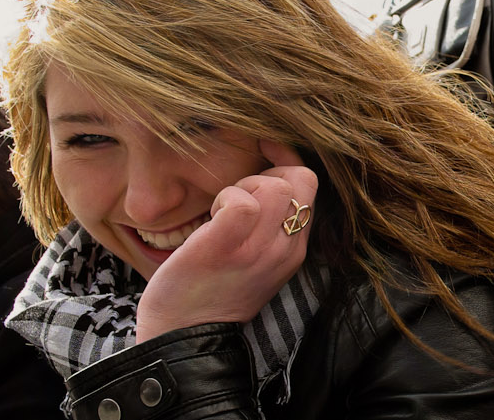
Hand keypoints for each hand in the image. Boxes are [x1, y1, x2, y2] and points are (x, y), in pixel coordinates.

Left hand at [135, 140, 317, 341]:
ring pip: (275, 186)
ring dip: (244, 186)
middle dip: (268, 172)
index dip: (287, 159)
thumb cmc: (211, 293)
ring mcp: (258, 250)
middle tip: (238, 197)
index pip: (310, 183)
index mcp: (294, 249)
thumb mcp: (257, 259)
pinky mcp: (226, 248)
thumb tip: (265, 176)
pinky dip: (225, 198)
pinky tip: (210, 219)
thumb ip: (269, 225)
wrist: (182, 339)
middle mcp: (285, 249)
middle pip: (301, 178)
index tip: (262, 153)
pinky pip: (241, 202)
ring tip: (223, 211)